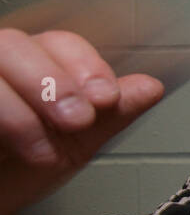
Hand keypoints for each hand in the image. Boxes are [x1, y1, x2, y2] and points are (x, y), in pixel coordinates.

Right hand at [0, 27, 162, 214]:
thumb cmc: (19, 171)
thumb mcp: (74, 145)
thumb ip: (110, 116)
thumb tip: (151, 87)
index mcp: (33, 66)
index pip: (60, 43)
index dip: (86, 66)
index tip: (107, 98)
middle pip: (17, 43)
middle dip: (54, 82)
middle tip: (78, 120)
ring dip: (22, 107)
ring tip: (43, 150)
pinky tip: (5, 151)